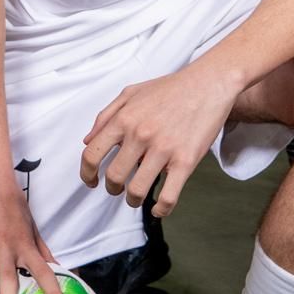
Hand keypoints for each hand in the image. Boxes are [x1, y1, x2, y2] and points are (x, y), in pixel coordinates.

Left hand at [80, 61, 236, 216]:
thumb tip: (87, 141)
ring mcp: (164, 149)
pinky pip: (169, 196)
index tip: (91, 181)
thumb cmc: (169, 88)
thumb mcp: (130, 93)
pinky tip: (158, 209)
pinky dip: (161, 209)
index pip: (92, 154)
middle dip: (112, 189)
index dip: (86, 173)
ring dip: (133, 200)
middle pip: (114, 177)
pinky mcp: (186, 160)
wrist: (207, 84)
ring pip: (137, 190)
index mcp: (124, 119)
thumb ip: (106, 116)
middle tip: (117, 189)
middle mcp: (140, 135)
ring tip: (135, 197)